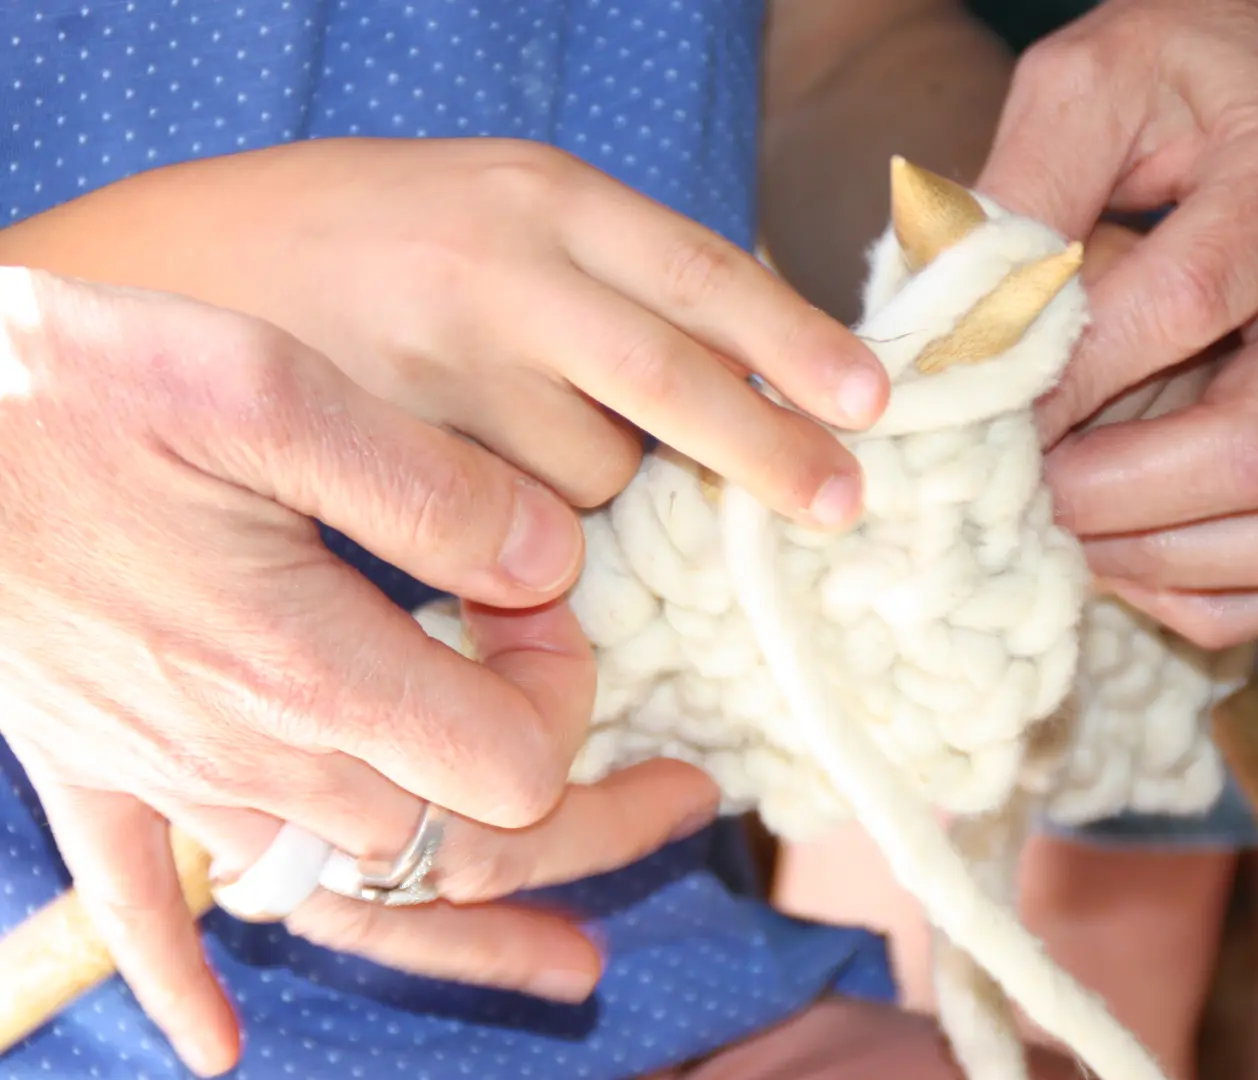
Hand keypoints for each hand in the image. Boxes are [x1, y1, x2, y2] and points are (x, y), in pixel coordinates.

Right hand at [0, 136, 888, 527]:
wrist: (158, 278)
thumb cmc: (355, 246)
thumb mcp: (494, 209)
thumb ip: (612, 270)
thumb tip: (757, 352)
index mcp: (539, 192)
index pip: (704, 272)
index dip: (797, 343)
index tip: (874, 403)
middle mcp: (495, 270)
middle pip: (670, 380)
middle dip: (766, 453)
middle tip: (840, 503)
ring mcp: (433, 364)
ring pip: (591, 475)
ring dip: (609, 494)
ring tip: (534, 458)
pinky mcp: (385, 453)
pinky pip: (506, 527)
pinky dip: (530, 538)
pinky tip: (494, 513)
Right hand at [0, 271, 715, 1074]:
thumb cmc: (73, 387)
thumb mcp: (271, 391)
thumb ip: (429, 489)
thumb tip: (549, 563)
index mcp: (308, 668)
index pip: (508, 763)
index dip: (568, 696)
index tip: (544, 604)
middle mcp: (245, 752)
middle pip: (458, 849)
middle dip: (585, 825)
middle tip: (683, 797)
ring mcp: (160, 773)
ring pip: (347, 899)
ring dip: (469, 927)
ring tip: (573, 963)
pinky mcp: (83, 763)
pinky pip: (139, 910)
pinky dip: (183, 983)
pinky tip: (215, 1048)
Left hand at [976, 0, 1257, 647]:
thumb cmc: (1197, 67)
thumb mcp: (1094, 78)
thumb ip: (1021, 186)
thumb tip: (944, 326)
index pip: (1183, 308)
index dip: (1065, 383)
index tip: (968, 418)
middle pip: (1251, 449)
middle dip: (1104, 497)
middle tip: (1006, 496)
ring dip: (1162, 558)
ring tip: (1064, 528)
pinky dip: (1210, 590)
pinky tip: (1125, 549)